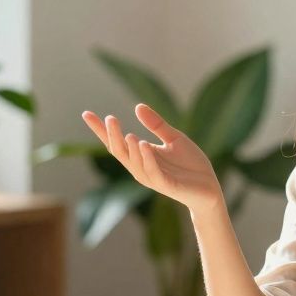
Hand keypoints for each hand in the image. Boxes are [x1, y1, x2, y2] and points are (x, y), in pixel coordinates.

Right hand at [83, 104, 223, 213]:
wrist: (210, 188)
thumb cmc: (190, 165)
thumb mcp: (174, 138)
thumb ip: (156, 125)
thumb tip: (137, 106)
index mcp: (141, 156)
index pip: (116, 141)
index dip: (100, 130)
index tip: (86, 114)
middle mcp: (142, 167)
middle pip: (120, 151)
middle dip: (112, 136)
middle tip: (109, 118)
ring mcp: (153, 177)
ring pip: (134, 162)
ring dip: (130, 148)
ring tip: (126, 132)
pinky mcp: (166, 185)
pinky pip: (153, 172)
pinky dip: (147, 158)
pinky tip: (144, 144)